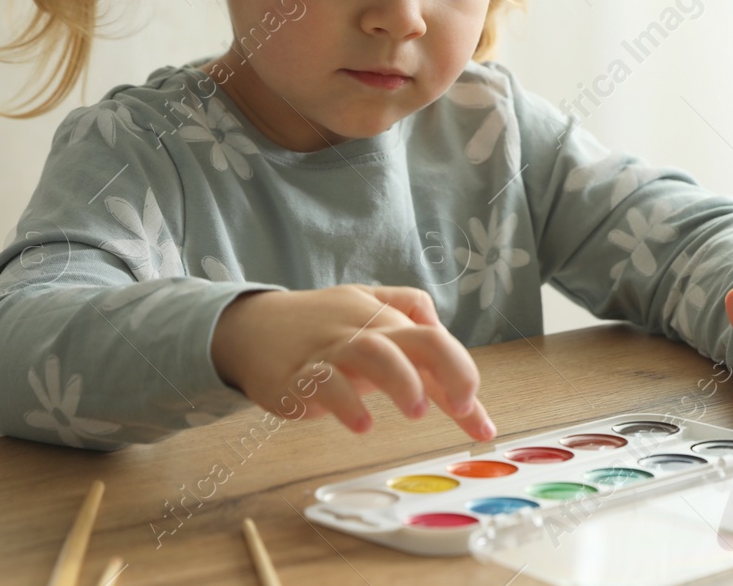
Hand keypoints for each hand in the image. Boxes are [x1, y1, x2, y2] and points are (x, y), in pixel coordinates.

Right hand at [210, 284, 494, 440]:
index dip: (465, 382)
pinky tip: (361, 424)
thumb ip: (408, 312)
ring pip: (374, 351)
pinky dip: (346, 403)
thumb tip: (443, 331)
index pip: (437, 344)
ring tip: (415, 410)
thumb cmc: (317, 322)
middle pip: (420, 337)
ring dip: (402, 379)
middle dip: (451, 367)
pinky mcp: (297, 375)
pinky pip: (324, 383)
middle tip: (463, 403)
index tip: (484, 427)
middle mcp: (366, 330)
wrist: (248, 326)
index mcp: (387, 320)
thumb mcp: (366, 304)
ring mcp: (332, 350)